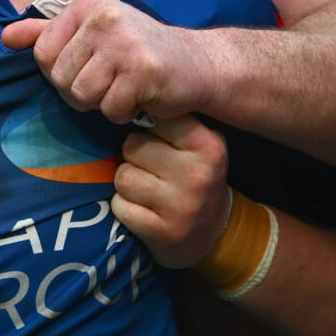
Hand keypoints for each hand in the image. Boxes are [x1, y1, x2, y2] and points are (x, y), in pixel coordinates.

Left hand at [2, 0, 215, 123]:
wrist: (197, 64)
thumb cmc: (136, 51)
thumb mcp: (90, 34)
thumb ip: (46, 33)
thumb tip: (5, 37)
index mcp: (86, 3)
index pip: (41, 53)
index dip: (59, 72)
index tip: (87, 68)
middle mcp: (103, 16)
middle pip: (59, 77)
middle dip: (80, 92)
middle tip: (109, 82)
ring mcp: (125, 42)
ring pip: (81, 95)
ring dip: (101, 104)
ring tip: (123, 89)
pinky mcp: (144, 70)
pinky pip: (110, 110)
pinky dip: (122, 113)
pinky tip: (140, 98)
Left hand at [110, 115, 229, 267]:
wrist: (215, 235)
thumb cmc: (195, 179)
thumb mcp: (198, 146)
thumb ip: (171, 122)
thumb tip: (128, 100)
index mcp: (208, 146)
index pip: (154, 117)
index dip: (148, 129)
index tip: (157, 141)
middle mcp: (197, 175)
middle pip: (131, 146)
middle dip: (134, 158)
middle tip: (152, 171)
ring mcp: (181, 206)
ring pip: (122, 177)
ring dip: (127, 185)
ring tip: (147, 192)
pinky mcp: (162, 232)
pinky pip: (120, 206)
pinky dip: (124, 208)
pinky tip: (144, 212)